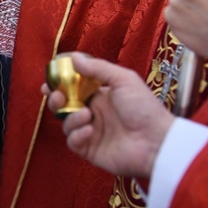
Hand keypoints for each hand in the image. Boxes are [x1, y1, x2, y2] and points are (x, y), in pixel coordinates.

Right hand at [45, 53, 173, 177]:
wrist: (157, 142)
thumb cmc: (144, 108)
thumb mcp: (123, 80)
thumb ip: (98, 68)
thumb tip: (74, 58)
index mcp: (100, 95)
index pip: (74, 87)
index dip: (60, 83)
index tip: (50, 79)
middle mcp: (94, 112)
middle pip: (64, 105)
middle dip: (56, 99)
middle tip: (57, 96)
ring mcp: (91, 131)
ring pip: (66, 123)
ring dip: (71, 117)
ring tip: (86, 115)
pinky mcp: (90, 149)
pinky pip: (73, 141)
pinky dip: (77, 134)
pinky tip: (90, 130)